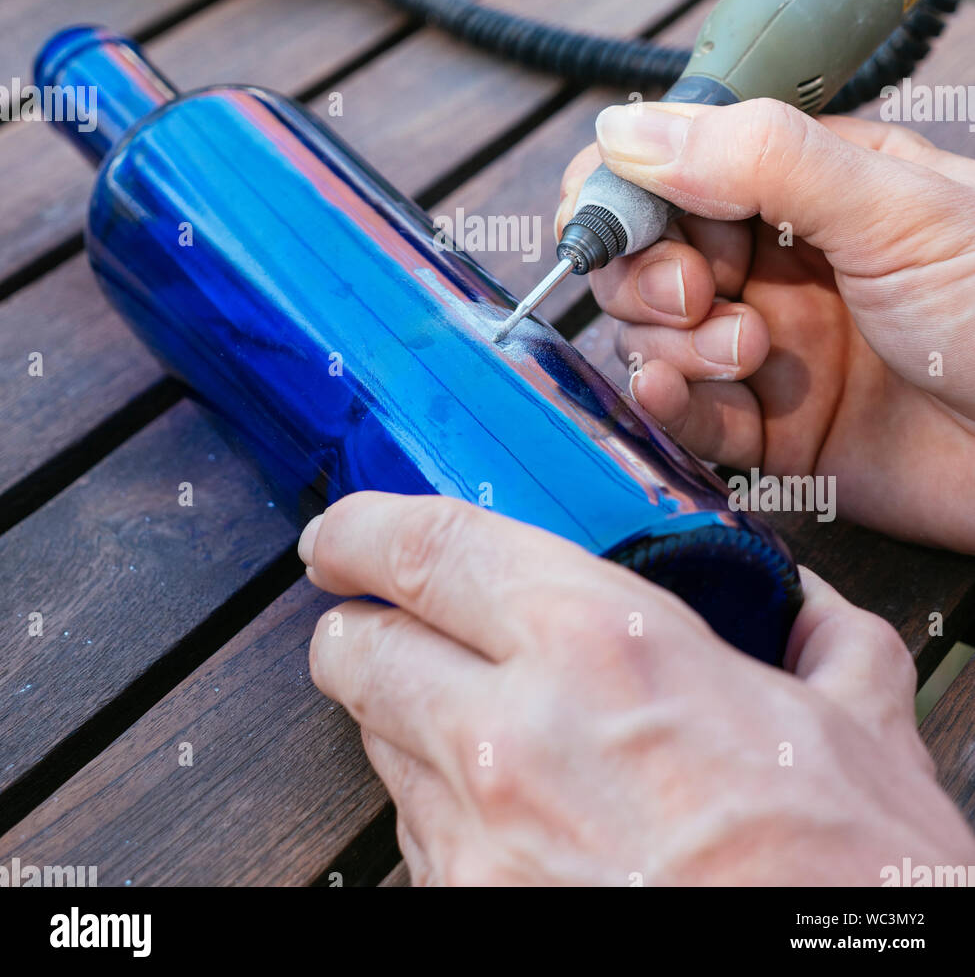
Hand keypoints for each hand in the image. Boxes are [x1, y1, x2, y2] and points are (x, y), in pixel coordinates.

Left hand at [301, 493, 974, 886]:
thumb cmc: (845, 875)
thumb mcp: (859, 720)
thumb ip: (813, 633)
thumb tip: (802, 605)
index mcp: (602, 645)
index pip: (428, 547)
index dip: (363, 528)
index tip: (344, 531)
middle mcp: (513, 736)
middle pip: (362, 648)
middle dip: (360, 625)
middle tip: (378, 620)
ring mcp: (478, 844)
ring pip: (379, 745)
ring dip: (404, 719)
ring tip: (467, 721)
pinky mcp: (465, 915)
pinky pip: (417, 842)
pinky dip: (442, 813)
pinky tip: (505, 816)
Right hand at [559, 100, 974, 551]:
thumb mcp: (892, 209)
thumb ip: (757, 160)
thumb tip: (625, 131)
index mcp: (803, 185)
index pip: (672, 167)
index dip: (635, 192)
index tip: (632, 220)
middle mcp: (775, 262)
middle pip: (644, 254)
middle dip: (645, 273)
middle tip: (696, 293)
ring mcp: (769, 347)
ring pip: (652, 336)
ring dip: (671, 344)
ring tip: (748, 353)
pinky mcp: (773, 431)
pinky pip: (686, 415)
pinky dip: (666, 405)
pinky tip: (673, 394)